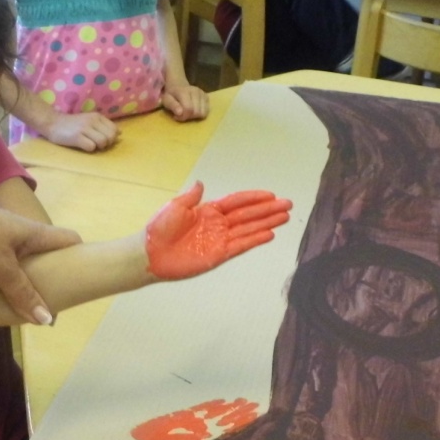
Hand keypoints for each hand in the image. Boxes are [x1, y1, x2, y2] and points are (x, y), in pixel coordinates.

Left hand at [0, 199, 81, 324]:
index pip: (70, 239)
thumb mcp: (1, 268)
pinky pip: (2, 261)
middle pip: (46, 253)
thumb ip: (24, 294)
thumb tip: (48, 320)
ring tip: (27, 303)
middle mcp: (22, 232)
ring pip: (23, 258)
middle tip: (53, 301)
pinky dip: (5, 276)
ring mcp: (1, 236)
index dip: (80, 256)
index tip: (83, 278)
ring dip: (26, 278)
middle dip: (51, 275)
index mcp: (34, 233)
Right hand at [39, 110, 119, 152]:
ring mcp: (84, 128)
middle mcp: (92, 121)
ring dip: (98, 147)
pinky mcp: (77, 137)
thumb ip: (104, 126)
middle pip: (110, 137)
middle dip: (106, 144)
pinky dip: (89, 149)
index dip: (111, 138)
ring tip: (89, 144)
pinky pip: (91, 147)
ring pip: (103, 142)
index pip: (114, 130)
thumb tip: (120, 133)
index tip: (102, 139)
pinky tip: (82, 145)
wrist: (53, 123)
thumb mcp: (90, 121)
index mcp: (97, 116)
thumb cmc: (72, 124)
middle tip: (96, 144)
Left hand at [145, 182, 291, 279]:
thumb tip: (202, 184)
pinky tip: (269, 234)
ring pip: (249, 229)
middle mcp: (218, 224)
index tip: (271, 195)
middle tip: (287, 204)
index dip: (254, 198)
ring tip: (285, 217)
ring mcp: (220, 239)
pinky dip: (255, 240)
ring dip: (267, 223)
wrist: (151, 253)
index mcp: (208, 210)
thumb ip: (192, 197)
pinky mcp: (219, 254)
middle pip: (248, 215)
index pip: (237, 202)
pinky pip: (241, 245)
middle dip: (268, 210)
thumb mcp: (175, 206)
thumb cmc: (160, 229)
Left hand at [161, 83, 208, 122]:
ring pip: (203, 113)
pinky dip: (200, 113)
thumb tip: (180, 113)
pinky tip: (194, 109)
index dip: (183, 116)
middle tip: (182, 114)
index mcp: (184, 92)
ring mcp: (202, 94)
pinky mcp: (206, 96)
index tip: (177, 116)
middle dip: (189, 117)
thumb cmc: (171, 94)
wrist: (178, 84)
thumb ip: (172, 106)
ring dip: (195, 116)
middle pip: (196, 112)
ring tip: (188, 112)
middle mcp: (196, 92)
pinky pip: (207, 110)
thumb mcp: (166, 100)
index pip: (188, 109)